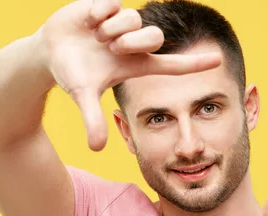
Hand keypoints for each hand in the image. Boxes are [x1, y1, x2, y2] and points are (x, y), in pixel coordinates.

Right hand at [34, 0, 221, 150]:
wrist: (49, 51)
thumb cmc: (71, 73)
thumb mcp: (82, 95)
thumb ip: (92, 119)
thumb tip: (96, 149)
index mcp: (136, 64)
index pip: (172, 64)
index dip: (194, 63)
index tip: (218, 60)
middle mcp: (134, 43)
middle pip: (155, 36)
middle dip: (133, 42)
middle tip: (111, 48)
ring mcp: (122, 23)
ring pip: (133, 19)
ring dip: (112, 29)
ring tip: (95, 37)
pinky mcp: (108, 5)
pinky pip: (113, 4)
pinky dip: (98, 14)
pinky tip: (87, 22)